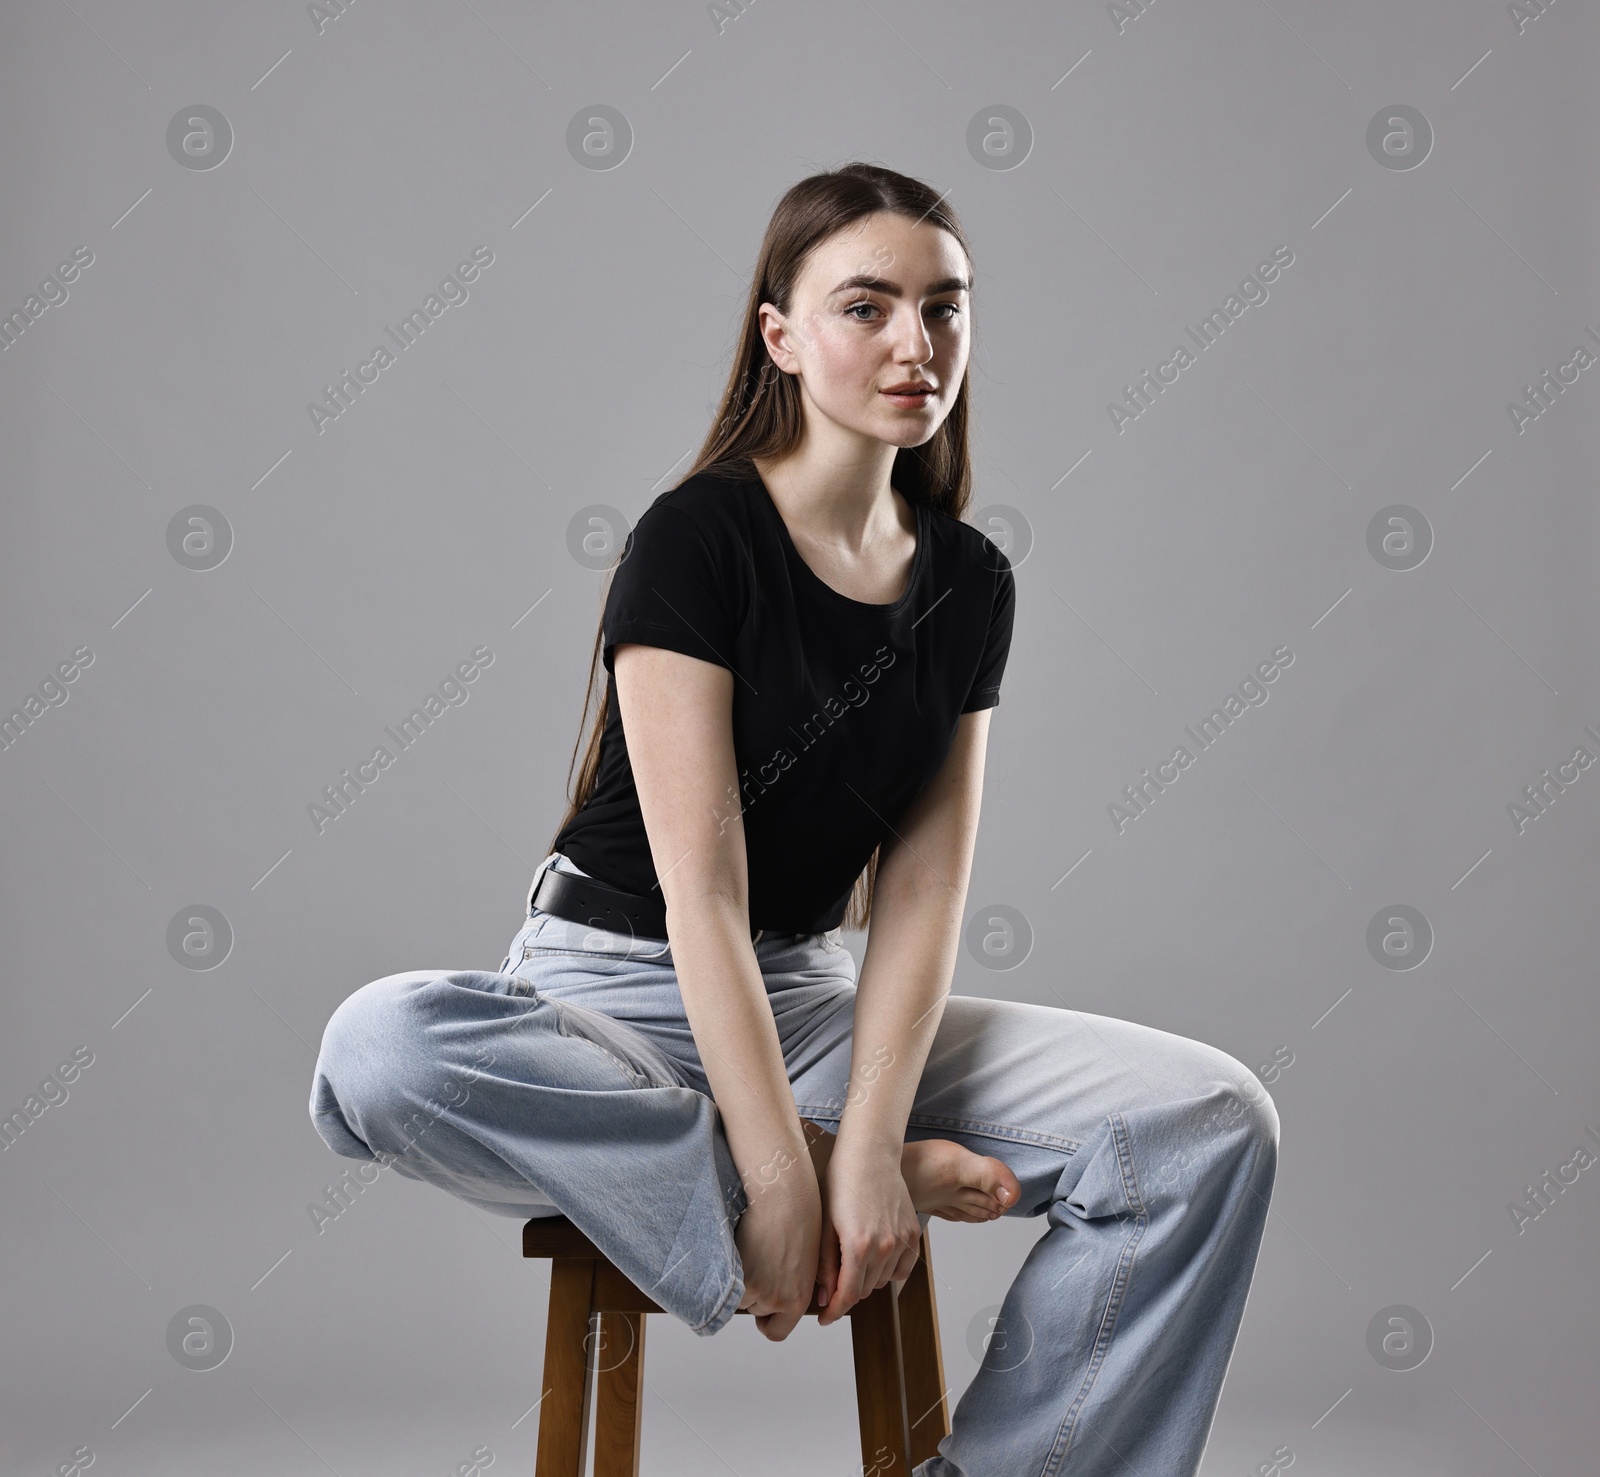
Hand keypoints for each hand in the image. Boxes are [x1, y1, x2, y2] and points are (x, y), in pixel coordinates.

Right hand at [733, 1146, 821, 1341]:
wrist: (783, 1192)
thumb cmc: (798, 1215)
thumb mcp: (808, 1259)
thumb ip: (796, 1285)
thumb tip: (784, 1300)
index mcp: (799, 1298)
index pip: (777, 1333)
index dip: (768, 1319)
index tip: (765, 1304)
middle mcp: (777, 1299)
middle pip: (755, 1311)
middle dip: (755, 1291)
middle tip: (761, 1260)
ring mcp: (755, 1288)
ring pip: (739, 1296)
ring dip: (741, 1279)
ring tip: (753, 1249)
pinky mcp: (737, 1273)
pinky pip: (725, 1284)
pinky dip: (728, 1269)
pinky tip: (741, 1245)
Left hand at [816, 1141, 921, 1326]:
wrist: (869, 1153)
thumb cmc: (841, 1181)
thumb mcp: (825, 1224)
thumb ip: (826, 1265)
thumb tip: (824, 1298)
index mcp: (858, 1247)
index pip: (848, 1296)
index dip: (834, 1312)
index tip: (825, 1319)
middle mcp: (884, 1247)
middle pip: (865, 1290)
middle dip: (847, 1291)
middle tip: (833, 1282)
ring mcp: (902, 1239)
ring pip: (883, 1280)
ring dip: (867, 1279)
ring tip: (852, 1261)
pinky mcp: (913, 1231)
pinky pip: (903, 1267)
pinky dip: (889, 1269)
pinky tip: (876, 1257)